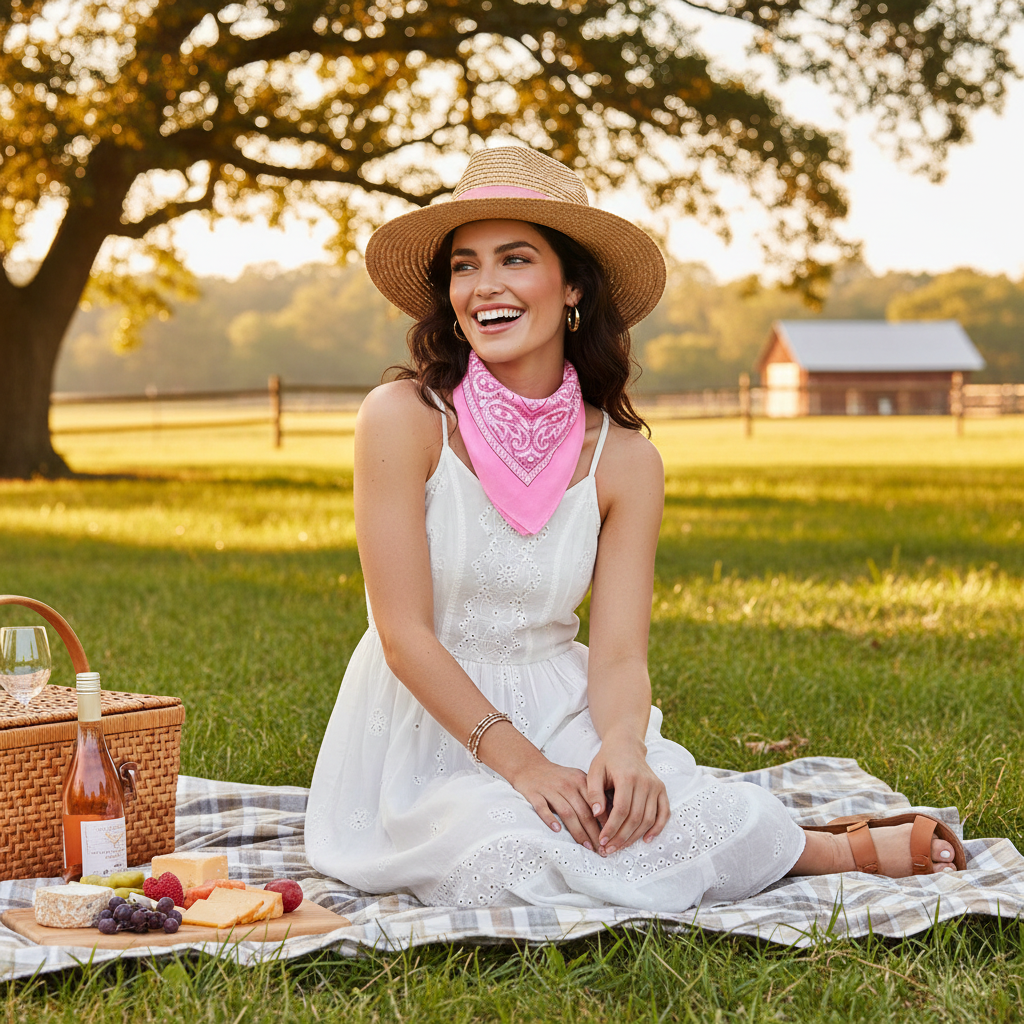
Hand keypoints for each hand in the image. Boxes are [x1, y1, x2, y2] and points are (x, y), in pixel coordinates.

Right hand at [509, 757, 602, 851]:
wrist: (530, 766)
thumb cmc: (558, 777)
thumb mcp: (576, 778)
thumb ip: (590, 794)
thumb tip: (610, 818)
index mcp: (580, 780)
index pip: (595, 804)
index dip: (605, 823)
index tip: (611, 838)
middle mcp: (566, 784)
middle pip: (583, 812)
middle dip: (594, 833)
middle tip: (601, 850)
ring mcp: (550, 789)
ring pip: (566, 813)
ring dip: (578, 832)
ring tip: (586, 847)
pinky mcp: (534, 794)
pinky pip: (542, 808)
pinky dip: (549, 819)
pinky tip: (557, 831)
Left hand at [587, 733, 669, 855]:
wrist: (626, 746)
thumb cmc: (607, 760)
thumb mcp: (594, 771)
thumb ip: (594, 792)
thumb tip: (596, 814)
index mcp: (627, 777)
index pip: (622, 809)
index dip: (612, 828)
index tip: (602, 840)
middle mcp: (645, 782)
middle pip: (636, 817)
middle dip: (622, 837)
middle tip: (609, 849)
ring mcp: (655, 786)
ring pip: (648, 819)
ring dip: (635, 837)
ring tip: (621, 846)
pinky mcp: (661, 789)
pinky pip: (664, 813)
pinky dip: (657, 828)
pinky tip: (646, 839)